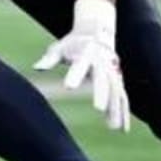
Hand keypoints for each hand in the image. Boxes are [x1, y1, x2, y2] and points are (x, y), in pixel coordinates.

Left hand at [34, 0, 129, 130]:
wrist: (97, 31)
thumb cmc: (73, 43)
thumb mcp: (59, 48)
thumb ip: (50, 58)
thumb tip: (37, 67)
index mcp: (86, 54)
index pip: (80, 66)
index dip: (75, 76)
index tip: (68, 87)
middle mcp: (101, 62)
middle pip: (103, 79)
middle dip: (102, 93)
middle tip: (98, 109)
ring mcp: (112, 71)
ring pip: (116, 90)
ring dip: (115, 107)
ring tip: (112, 127)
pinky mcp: (117, 79)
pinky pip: (121, 96)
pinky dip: (123, 111)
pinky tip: (123, 128)